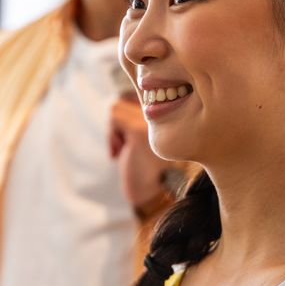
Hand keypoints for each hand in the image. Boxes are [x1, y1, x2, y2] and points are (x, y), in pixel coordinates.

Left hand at [109, 94, 168, 209]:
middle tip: (127, 146)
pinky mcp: (138, 130)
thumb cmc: (144, 165)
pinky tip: (122, 153)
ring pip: (116, 106)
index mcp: (172, 110)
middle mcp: (168, 111)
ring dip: (114, 131)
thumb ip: (137, 113)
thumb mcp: (143, 134)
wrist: (152, 193)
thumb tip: (117, 97)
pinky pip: (113, 117)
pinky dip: (112, 136)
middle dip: (119, 124)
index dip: (128, 116)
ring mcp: (155, 120)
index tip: (132, 139)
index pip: (139, 92)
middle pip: (125, 98)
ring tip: (126, 149)